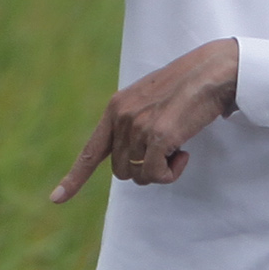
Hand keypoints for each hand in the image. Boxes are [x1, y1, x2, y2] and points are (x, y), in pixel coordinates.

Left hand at [52, 39, 243, 201]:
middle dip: (143, 169)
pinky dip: (171, 173)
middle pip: (121, 171)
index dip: (74, 178)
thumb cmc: (187, 86)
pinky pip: (157, 175)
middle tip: (166, 151)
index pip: (90, 150)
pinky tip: (184, 153)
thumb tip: (132, 161)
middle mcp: (121, 118)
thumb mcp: (148, 100)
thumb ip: (133, 123)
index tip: (57, 199)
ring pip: (140, 176)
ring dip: (161, 170)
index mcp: (115, 108)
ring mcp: (138, 127)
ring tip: (177, 147)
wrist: (211, 70)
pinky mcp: (158, 137)